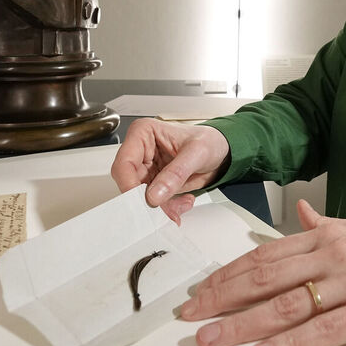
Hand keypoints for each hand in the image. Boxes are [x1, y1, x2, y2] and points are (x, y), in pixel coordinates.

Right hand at [110, 118, 230, 223]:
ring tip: (180, 206)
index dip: (130, 185)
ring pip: (140, 197)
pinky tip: (182, 202)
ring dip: (160, 207)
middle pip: (129, 183)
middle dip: (148, 201)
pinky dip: (167, 208)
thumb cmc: (209, 141)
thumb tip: (155, 194)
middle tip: (165, 212)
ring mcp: (146, 168)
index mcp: (143, 133)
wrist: (221, 151)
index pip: (124, 163)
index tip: (145, 201)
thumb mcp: (197, 153)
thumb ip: (176, 173)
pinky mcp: (153, 183)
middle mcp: (140, 151)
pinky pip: (153, 202)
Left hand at [179, 199, 345, 345]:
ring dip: (243, 323)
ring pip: (287, 304)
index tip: (201, 291)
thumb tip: (302, 213)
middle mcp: (332, 255)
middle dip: (223, 298)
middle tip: (192, 316)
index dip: (228, 274)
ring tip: (213, 338)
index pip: (264, 255)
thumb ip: (325, 225)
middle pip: (265, 277)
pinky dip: (290, 344)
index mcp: (325, 236)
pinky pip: (323, 330)